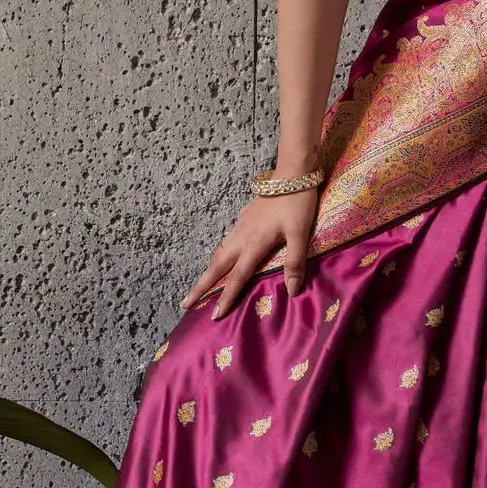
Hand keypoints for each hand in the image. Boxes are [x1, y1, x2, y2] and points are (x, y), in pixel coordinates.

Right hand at [182, 184, 318, 318]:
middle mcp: (243, 236)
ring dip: (209, 269)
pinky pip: (228, 239)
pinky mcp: (245, 215)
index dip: (226, 297)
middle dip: (201, 285)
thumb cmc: (298, 203)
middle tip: (186, 302)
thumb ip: (295, 262)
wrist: (293, 172)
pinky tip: (224, 254)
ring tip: (201, 284)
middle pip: (217, 265)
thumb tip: (291, 291)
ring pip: (220, 251)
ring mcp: (241, 224)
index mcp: (254, 244)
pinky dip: (220, 253)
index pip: (237, 277)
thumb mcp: (301, 234)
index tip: (214, 315)